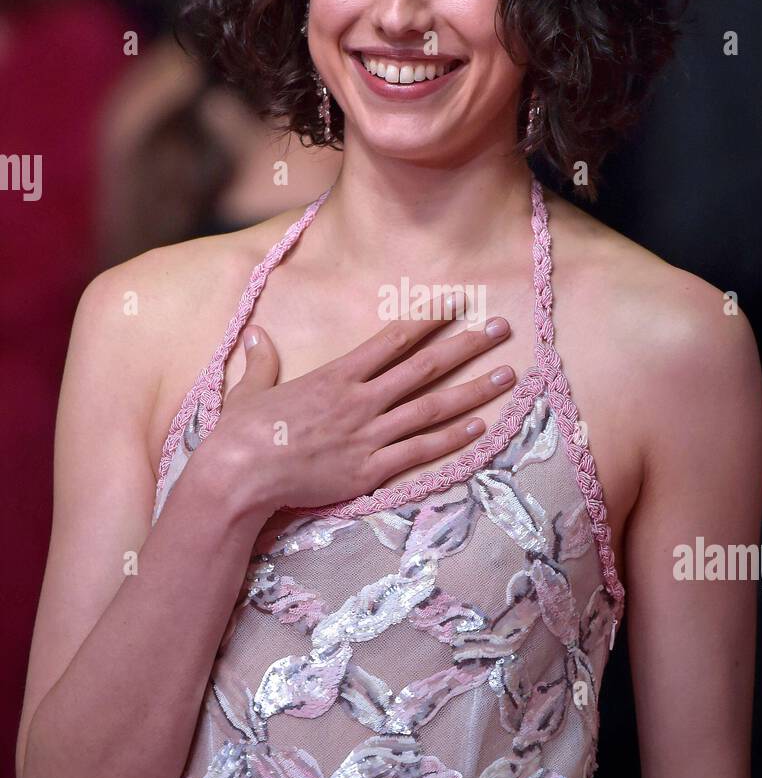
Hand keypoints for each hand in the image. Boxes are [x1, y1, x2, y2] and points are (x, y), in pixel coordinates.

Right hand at [203, 300, 513, 518]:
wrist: (238, 475)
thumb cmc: (240, 434)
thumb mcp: (250, 390)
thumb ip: (261, 362)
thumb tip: (256, 336)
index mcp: (336, 376)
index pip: (394, 339)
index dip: (430, 318)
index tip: (459, 302)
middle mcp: (360, 400)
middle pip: (425, 366)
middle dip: (468, 345)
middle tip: (502, 329)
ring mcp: (368, 435)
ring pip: (432, 408)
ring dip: (473, 391)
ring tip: (507, 376)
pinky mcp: (368, 471)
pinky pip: (420, 452)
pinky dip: (452, 440)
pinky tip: (480, 428)